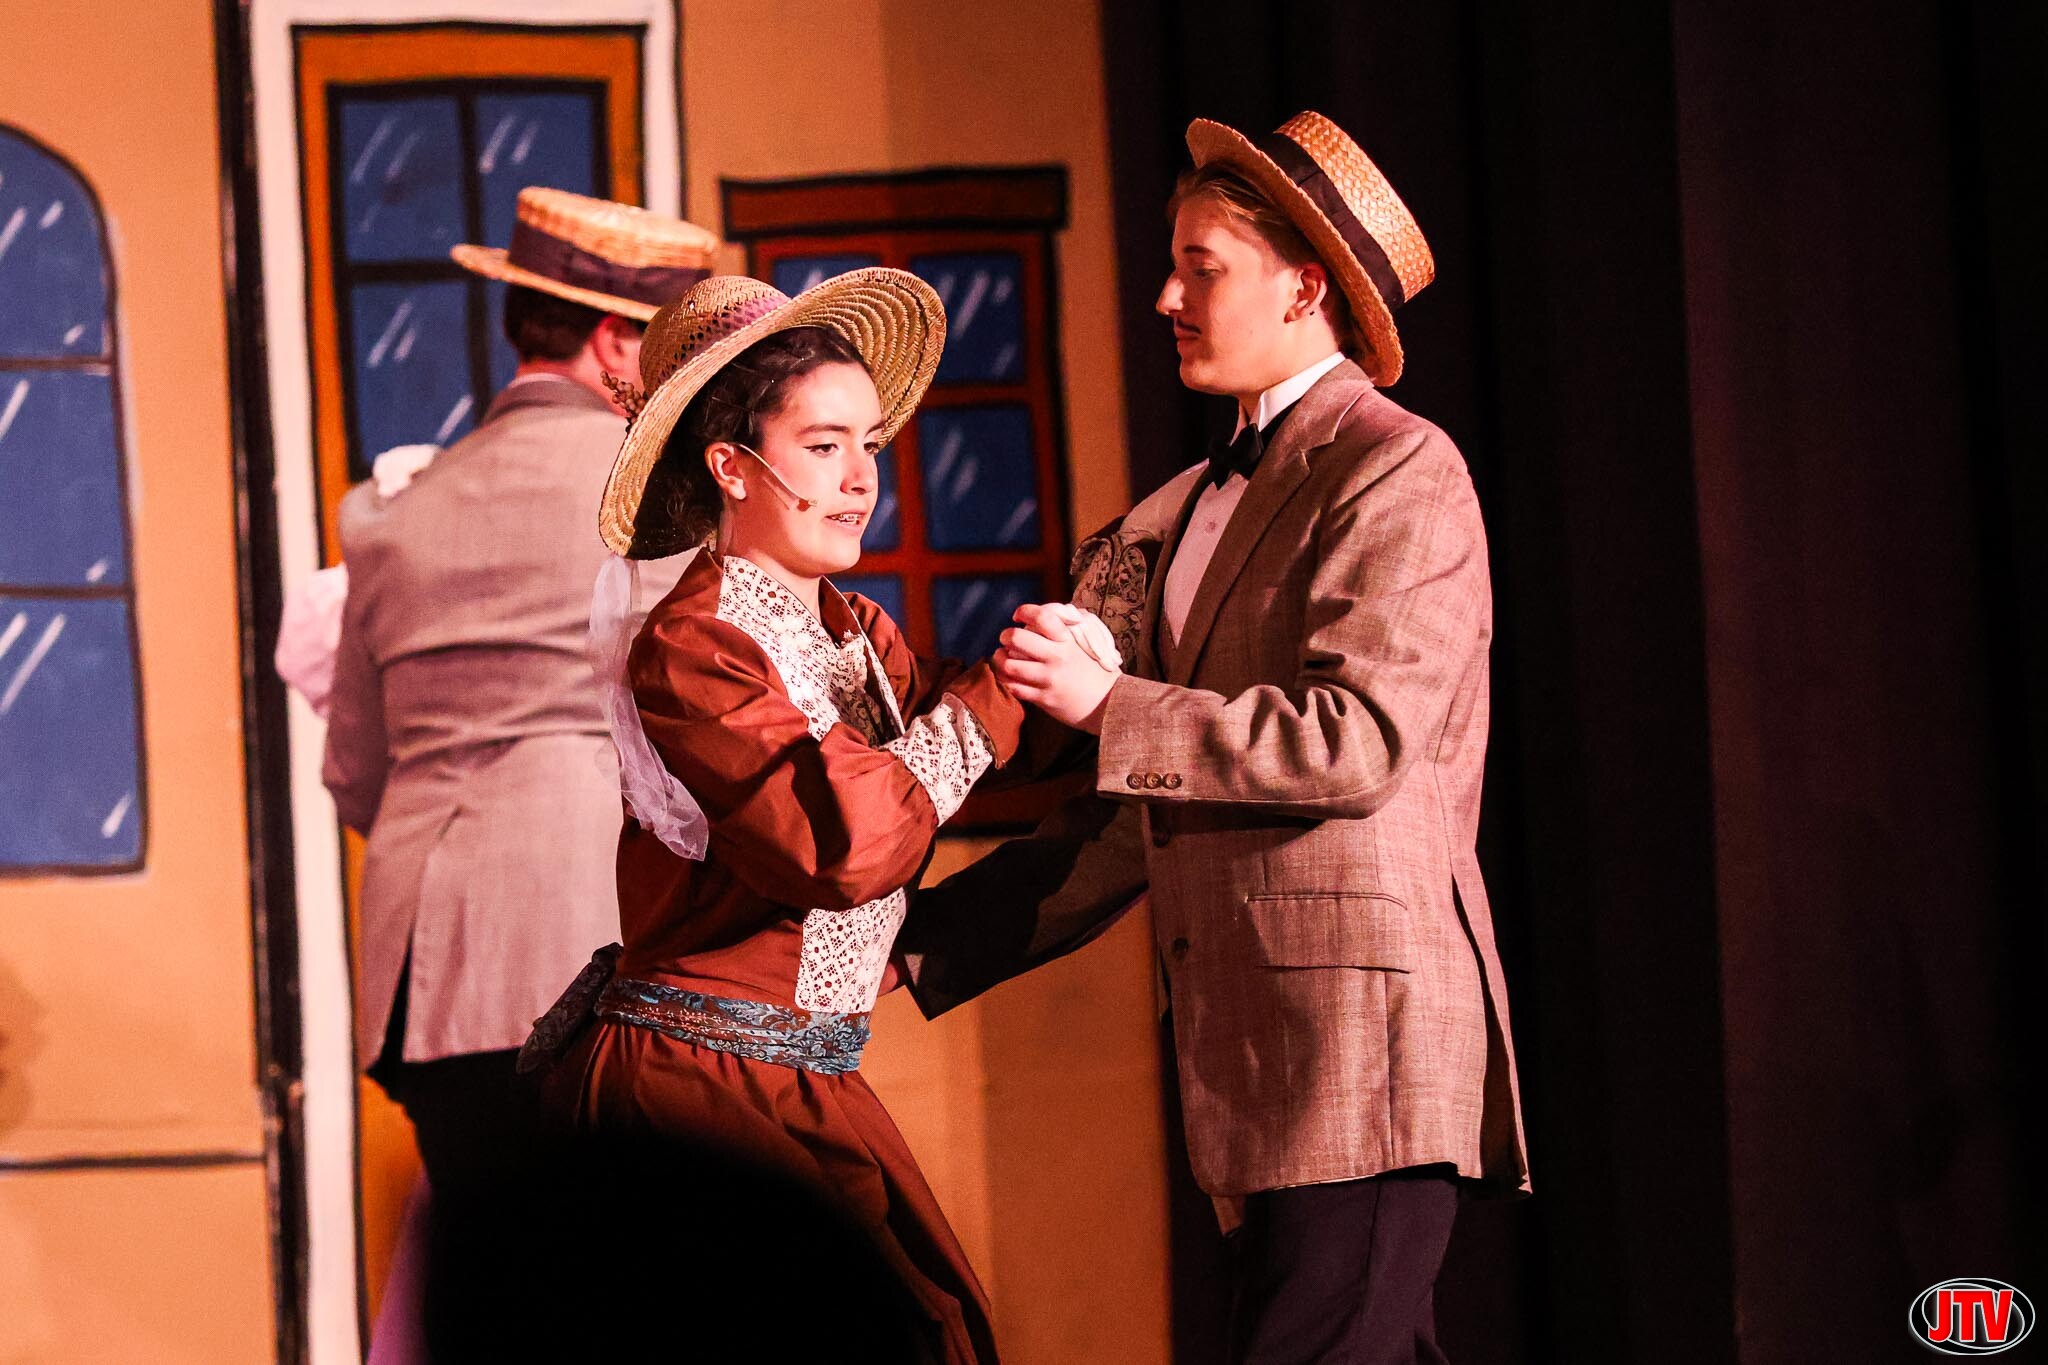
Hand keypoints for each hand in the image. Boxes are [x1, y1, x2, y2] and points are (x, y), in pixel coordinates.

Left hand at [995, 603, 1119, 733]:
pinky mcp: (1044, 699)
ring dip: (1000, 659)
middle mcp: (1057, 657)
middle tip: (1006, 638)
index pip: (1042, 617)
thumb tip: (1043, 613)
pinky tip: (1009, 676)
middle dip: (1006, 636)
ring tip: (1002, 658)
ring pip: (1010, 665)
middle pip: (1017, 638)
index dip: (1024, 611)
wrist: (1108, 702)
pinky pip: (1014, 687)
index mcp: (1068, 640)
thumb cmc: (1095, 669)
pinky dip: (1007, 680)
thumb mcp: (1086, 643)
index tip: (1018, 616)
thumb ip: (1066, 627)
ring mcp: (1049, 679)